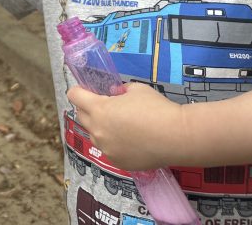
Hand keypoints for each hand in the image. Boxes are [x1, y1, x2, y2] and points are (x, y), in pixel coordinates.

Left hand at [67, 82, 184, 170]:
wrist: (177, 136)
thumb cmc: (156, 108)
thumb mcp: (136, 90)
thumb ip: (120, 91)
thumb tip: (115, 95)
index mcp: (99, 109)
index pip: (74, 96)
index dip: (78, 91)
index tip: (85, 90)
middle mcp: (98, 131)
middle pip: (81, 116)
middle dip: (88, 109)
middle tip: (105, 106)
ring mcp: (107, 149)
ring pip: (95, 135)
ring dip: (101, 128)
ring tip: (121, 125)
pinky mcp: (118, 162)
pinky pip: (108, 149)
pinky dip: (114, 143)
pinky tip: (131, 140)